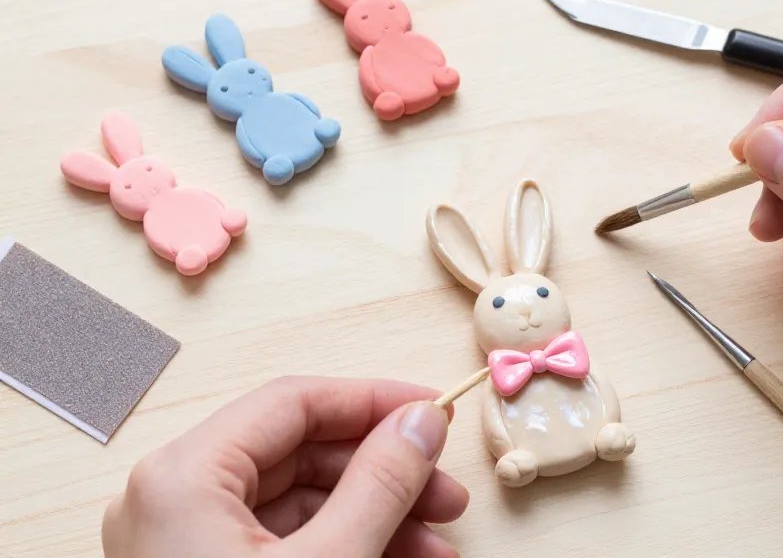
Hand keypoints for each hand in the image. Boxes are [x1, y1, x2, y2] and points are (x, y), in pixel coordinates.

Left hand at [102, 377, 467, 556]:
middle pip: (300, 453)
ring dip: (377, 515)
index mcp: (184, 478)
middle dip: (384, 472)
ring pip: (301, 502)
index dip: (372, 401)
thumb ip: (380, 484)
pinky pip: (289, 542)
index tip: (433, 412)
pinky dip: (350, 547)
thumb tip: (421, 423)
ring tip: (439, 545)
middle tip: (445, 490)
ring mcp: (189, 542)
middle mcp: (175, 501)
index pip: (292, 403)